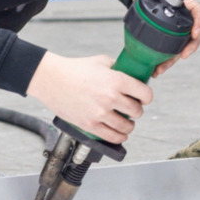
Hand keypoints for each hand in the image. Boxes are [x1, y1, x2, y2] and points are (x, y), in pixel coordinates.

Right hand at [26, 52, 152, 143]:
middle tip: (132, 108)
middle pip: (137, 111)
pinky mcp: (90, 125)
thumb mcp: (101, 61)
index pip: (144, 93)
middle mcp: (110, 97)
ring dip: (129, 125)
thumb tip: (131, 74)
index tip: (144, 97)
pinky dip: (120, 137)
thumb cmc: (75, 69)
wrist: (52, 80)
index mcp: (116, 80)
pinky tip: (120, 133)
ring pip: (127, 127)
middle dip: (137, 110)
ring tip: (126, 121)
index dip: (147, 96)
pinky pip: (112, 137)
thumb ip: (118, 68)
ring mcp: (100, 113)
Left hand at [133, 0, 199, 76]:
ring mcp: (176, 30)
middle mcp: (182, 19)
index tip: (195, 33)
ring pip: (180, 47)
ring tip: (161, 69)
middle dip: (190, 48)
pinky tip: (156, 69)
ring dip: (173, 60)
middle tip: (183, 56)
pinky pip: (170, 52)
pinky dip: (164, 62)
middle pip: (193, 35)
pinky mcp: (167, 39)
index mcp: (184, 4)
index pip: (198, 12)